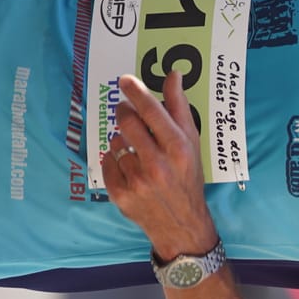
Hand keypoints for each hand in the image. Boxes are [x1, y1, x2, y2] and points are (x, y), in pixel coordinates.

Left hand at [102, 71, 219, 260]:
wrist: (182, 224)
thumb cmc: (187, 178)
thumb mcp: (191, 143)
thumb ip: (179, 108)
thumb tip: (174, 74)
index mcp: (178, 148)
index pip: (153, 111)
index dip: (137, 92)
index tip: (125, 80)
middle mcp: (158, 164)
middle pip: (127, 123)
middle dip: (124, 113)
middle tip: (125, 112)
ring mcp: (138, 181)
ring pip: (115, 143)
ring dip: (122, 141)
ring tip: (136, 152)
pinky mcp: (121, 195)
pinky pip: (107, 163)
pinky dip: (114, 162)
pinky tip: (129, 169)